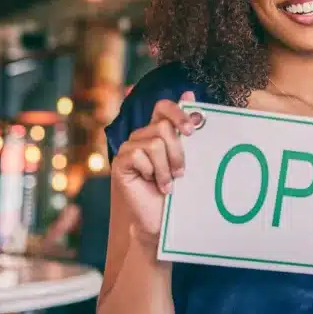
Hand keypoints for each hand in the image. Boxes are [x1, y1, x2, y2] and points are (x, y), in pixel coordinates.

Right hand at [112, 91, 196, 244]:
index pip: (163, 107)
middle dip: (178, 152)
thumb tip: (189, 93)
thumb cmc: (177, 192)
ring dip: (166, 167)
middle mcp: (142, 136)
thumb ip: (186, 129)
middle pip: (163, 127)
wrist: (160, 220)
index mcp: (158, 132)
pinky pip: (138, 154)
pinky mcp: (120, 162)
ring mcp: (129, 148)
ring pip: (154, 143)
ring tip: (168, 183)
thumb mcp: (187, 158)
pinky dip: (152, 172)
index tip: (192, 131)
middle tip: (180, 173)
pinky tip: (152, 184)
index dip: (178, 113)